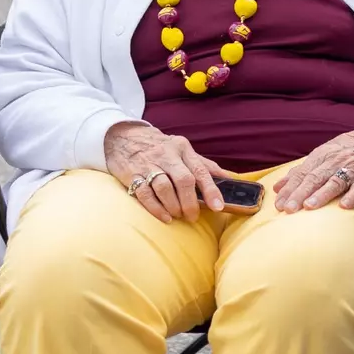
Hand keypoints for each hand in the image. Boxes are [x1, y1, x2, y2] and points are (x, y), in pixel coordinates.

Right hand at [103, 123, 227, 222]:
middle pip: (183, 180)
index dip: (211, 190)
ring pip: (164, 188)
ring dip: (174, 206)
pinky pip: (145, 194)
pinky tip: (164, 216)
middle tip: (193, 216)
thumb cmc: (160, 148)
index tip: (218, 206)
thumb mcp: (183, 150)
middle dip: (190, 202)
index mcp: (183, 148)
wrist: (123, 137)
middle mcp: (166, 155)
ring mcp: (148, 164)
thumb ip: (204, 165)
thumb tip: (230, 179)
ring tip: (178, 215)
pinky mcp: (132, 174)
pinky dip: (156, 208)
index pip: (200, 170)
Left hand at [274, 130, 353, 213]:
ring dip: (322, 194)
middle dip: (300, 194)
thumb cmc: (347, 150)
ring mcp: (353, 169)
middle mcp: (335, 162)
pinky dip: (353, 196)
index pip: (302, 174)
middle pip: (315, 178)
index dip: (290, 189)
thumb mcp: (323, 154)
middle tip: (288, 209)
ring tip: (309, 206)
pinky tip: (344, 206)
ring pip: (335, 182)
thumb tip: (277, 187)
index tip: (278, 204)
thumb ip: (300, 171)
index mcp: (322, 156)